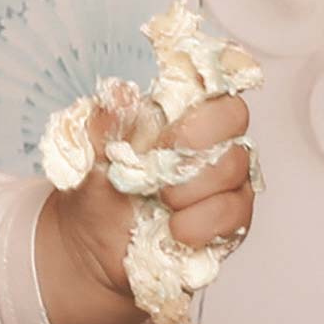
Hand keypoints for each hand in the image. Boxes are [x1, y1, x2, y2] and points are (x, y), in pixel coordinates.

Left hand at [51, 92, 255, 296]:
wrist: (95, 244)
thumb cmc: (97, 189)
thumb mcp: (88, 155)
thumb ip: (103, 125)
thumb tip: (119, 93)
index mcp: (175, 109)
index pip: (211, 78)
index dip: (200, 96)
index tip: (168, 129)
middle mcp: (209, 137)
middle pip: (232, 117)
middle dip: (192, 146)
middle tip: (155, 171)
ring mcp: (226, 176)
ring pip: (235, 167)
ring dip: (191, 190)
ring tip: (161, 203)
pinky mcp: (232, 216)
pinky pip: (235, 213)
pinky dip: (202, 223)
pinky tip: (176, 229)